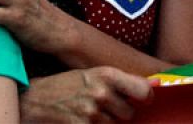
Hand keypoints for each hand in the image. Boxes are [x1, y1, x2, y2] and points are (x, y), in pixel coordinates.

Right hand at [20, 68, 152, 122]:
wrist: (35, 99)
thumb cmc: (66, 85)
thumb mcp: (94, 74)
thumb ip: (123, 80)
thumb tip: (157, 83)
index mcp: (107, 74)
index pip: (143, 90)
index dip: (146, 98)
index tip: (142, 100)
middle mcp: (102, 92)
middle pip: (129, 113)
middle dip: (119, 112)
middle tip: (103, 105)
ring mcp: (92, 112)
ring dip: (105, 122)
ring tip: (88, 111)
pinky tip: (82, 119)